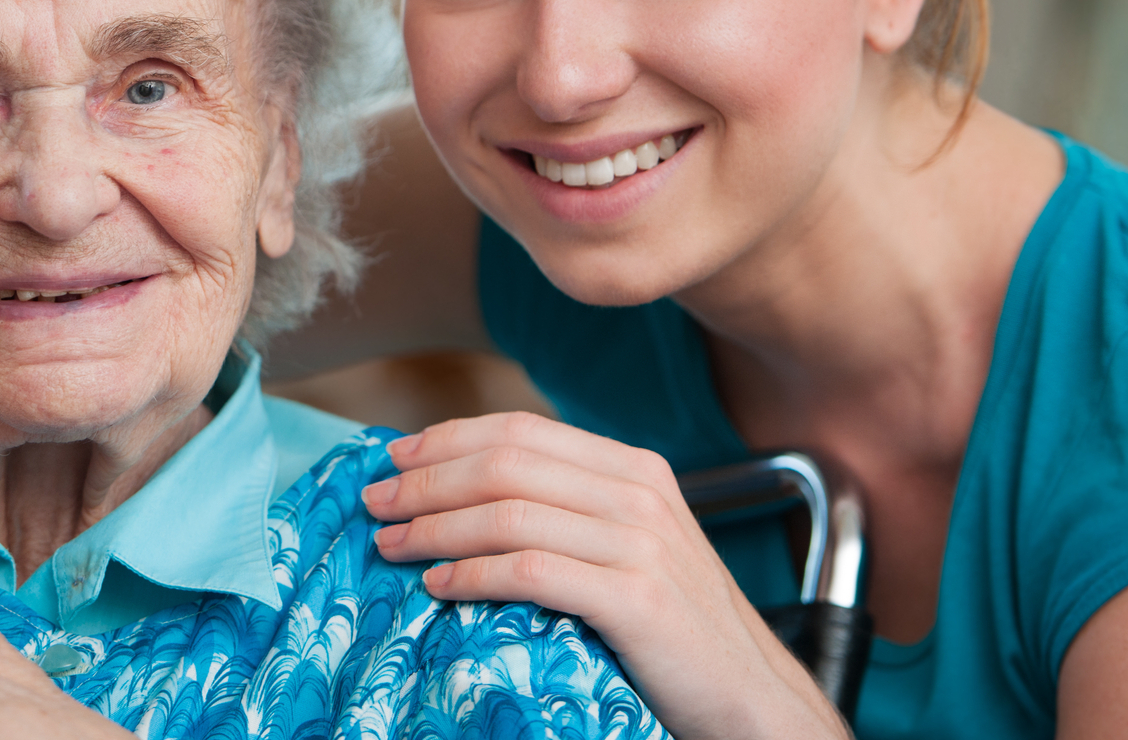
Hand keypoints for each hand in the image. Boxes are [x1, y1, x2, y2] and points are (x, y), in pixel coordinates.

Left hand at [363, 412, 847, 739]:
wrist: (752, 697)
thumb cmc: (673, 628)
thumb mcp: (627, 546)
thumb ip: (565, 509)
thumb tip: (465, 489)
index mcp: (633, 469)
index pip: (521, 430)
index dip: (447, 438)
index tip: (393, 460)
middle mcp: (639, 494)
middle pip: (506, 463)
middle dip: (427, 480)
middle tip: (375, 504)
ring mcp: (642, 544)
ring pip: (510, 512)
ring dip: (436, 527)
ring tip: (392, 544)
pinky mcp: (638, 600)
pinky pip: (532, 571)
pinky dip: (473, 575)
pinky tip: (439, 586)